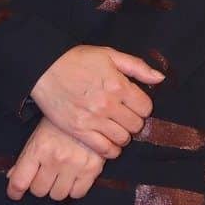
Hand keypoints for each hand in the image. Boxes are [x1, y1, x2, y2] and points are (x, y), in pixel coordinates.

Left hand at [5, 115, 105, 201]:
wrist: (89, 109)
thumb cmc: (62, 121)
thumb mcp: (39, 133)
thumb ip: (25, 157)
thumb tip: (12, 176)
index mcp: (39, 147)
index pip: (20, 181)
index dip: (14, 191)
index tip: (14, 193)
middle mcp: (56, 158)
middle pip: (38, 190)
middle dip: (39, 184)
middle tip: (43, 173)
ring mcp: (74, 165)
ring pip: (58, 195)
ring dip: (56, 187)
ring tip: (60, 173)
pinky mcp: (92, 169)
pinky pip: (77, 193)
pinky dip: (74, 188)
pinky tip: (73, 176)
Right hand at [29, 44, 164, 158]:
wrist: (44, 68)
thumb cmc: (77, 59)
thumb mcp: (109, 54)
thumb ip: (136, 66)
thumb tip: (160, 79)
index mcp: (118, 85)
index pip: (146, 107)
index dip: (142, 106)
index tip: (133, 103)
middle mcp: (108, 105)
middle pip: (136, 125)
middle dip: (133, 121)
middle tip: (124, 115)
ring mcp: (93, 120)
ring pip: (123, 139)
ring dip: (123, 135)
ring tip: (116, 127)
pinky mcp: (79, 131)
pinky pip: (105, 150)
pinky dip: (111, 149)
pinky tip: (108, 141)